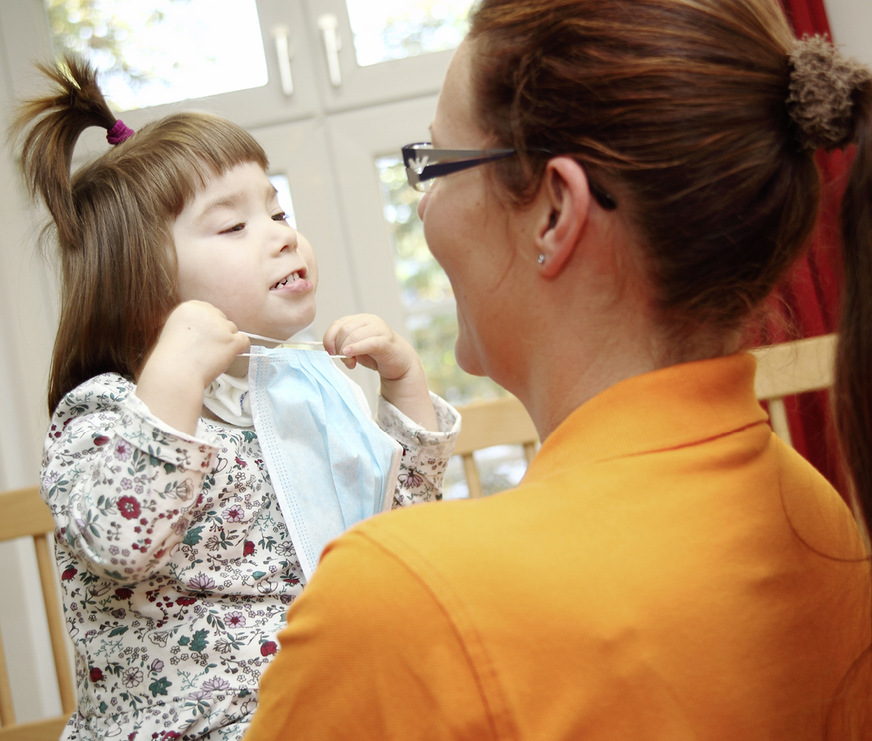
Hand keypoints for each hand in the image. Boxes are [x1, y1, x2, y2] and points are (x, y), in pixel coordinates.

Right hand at [135, 301, 249, 432]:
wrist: (174, 373)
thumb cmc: (171, 359)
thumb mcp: (175, 330)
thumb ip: (193, 325)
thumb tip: (210, 329)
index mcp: (190, 307)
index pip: (209, 311)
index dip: (208, 326)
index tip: (204, 338)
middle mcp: (206, 312)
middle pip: (222, 320)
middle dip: (218, 334)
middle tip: (206, 350)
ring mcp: (221, 326)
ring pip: (232, 331)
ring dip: (226, 343)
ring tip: (209, 357)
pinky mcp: (232, 340)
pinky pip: (244, 342)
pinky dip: (239, 350)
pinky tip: (228, 357)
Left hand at [323, 314, 414, 379]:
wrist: (400, 362)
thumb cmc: (376, 354)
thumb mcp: (355, 348)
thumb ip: (343, 344)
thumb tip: (330, 349)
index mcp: (360, 320)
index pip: (338, 324)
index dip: (329, 339)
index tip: (330, 353)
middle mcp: (369, 320)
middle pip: (344, 330)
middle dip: (338, 348)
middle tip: (344, 361)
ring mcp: (379, 329)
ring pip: (354, 336)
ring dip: (346, 352)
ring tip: (350, 363)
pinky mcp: (387, 341)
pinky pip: (368, 343)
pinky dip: (356, 349)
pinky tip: (350, 356)